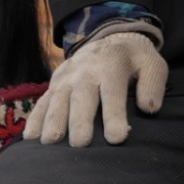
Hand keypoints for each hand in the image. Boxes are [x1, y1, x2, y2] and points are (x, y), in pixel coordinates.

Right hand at [27, 30, 168, 145]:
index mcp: (112, 65)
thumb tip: (149, 108)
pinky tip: (30, 138)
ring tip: (51, 143)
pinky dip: (35, 119)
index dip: (115, 115)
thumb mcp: (152, 64)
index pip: (113, 92)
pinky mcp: (54, 85)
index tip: (117, 138)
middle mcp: (85, 71)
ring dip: (53, 122)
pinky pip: (42, 102)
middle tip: (80, 144)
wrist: (109, 39)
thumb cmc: (134, 60)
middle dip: (80, 121)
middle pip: (81, 98)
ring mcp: (66, 78)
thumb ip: (153, 84)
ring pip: (58, 100)